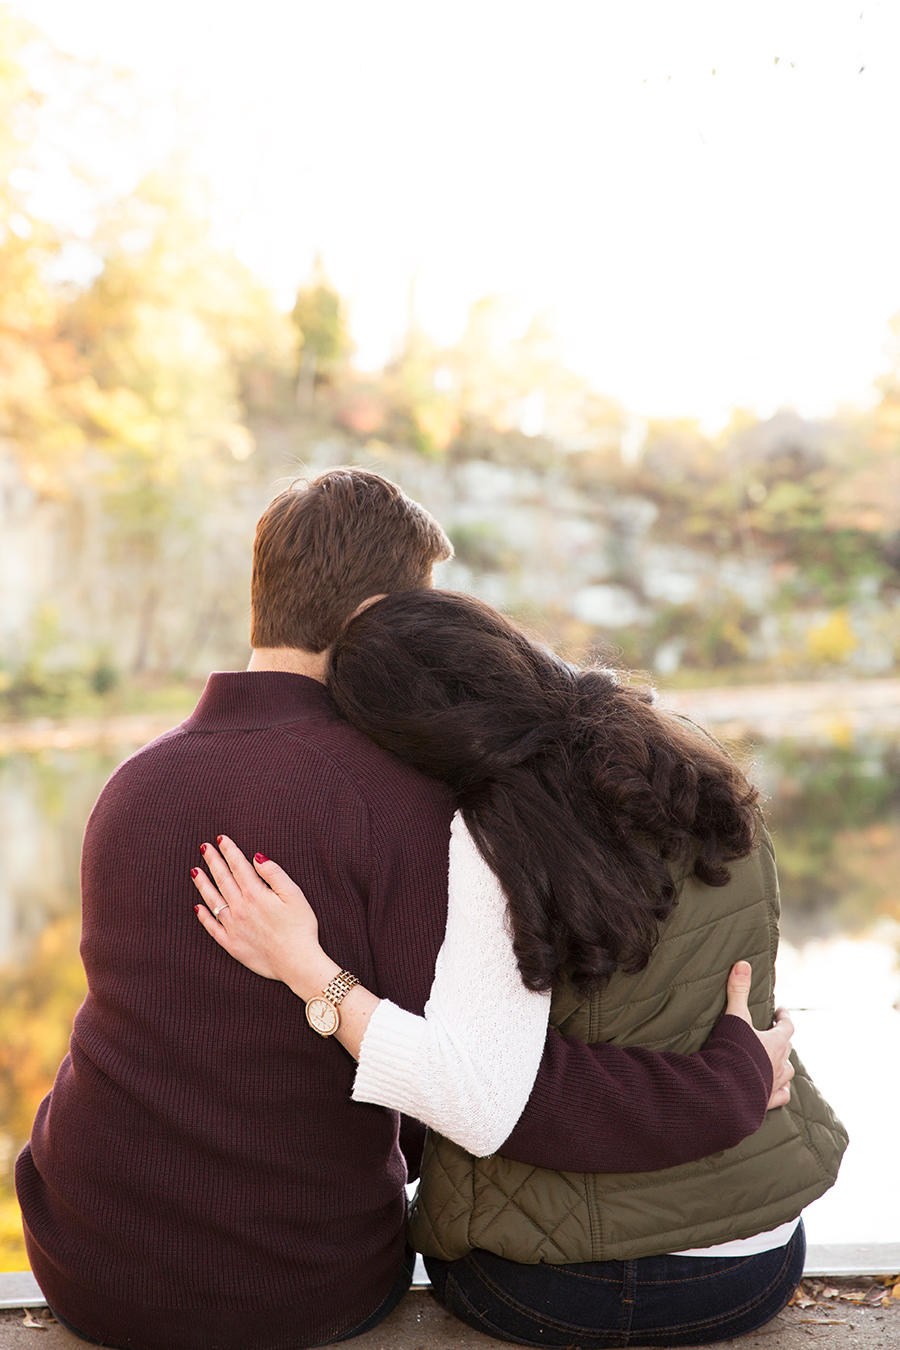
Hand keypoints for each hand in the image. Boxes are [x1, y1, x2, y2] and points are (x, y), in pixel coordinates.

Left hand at [191, 837, 339, 999]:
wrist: (297, 962)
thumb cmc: (301, 928)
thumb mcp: (294, 895)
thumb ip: (274, 874)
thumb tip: (257, 857)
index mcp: (255, 894)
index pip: (238, 867)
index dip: (230, 851)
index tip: (221, 839)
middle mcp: (240, 909)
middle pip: (223, 880)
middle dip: (213, 861)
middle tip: (205, 847)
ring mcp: (233, 927)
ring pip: (213, 901)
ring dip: (203, 884)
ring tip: (195, 871)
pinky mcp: (232, 945)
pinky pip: (213, 928)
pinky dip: (204, 917)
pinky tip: (198, 907)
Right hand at [724, 960, 794, 1109]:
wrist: (728, 1090)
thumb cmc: (734, 1051)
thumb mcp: (735, 1017)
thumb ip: (738, 990)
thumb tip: (743, 963)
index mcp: (775, 1043)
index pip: (787, 1026)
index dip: (784, 1017)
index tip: (780, 1011)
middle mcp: (779, 1063)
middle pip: (787, 1048)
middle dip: (782, 1039)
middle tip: (774, 1033)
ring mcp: (775, 1083)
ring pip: (787, 1072)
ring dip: (783, 1065)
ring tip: (777, 1061)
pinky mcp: (767, 1101)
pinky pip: (781, 1096)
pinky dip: (781, 1091)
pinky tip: (778, 1089)